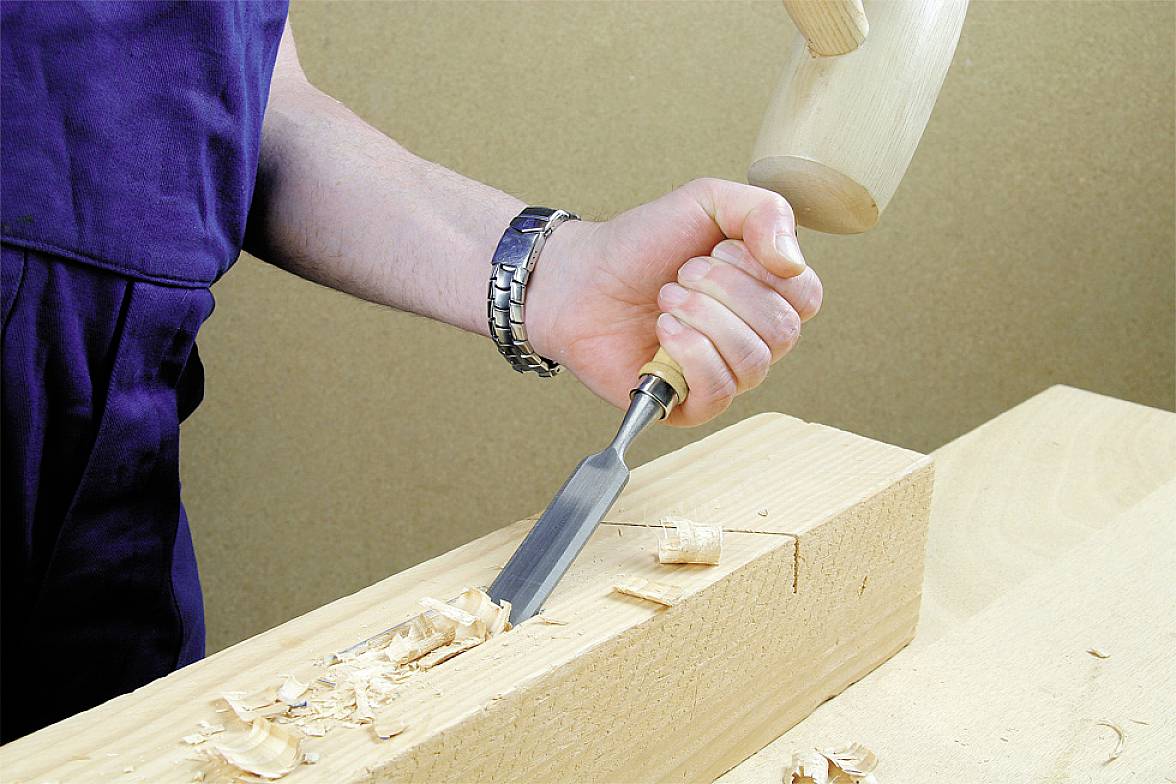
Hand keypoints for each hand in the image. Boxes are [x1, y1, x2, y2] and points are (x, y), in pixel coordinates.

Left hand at [528, 178, 822, 426]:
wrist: (580, 278)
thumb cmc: (642, 243)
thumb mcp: (707, 201)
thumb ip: (764, 211)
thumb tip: (792, 263)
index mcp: (766, 293)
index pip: (805, 296)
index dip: (760, 269)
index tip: (714, 248)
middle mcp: (753, 337)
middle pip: (782, 331)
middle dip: (723, 290)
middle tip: (681, 275)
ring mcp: (724, 373)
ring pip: (753, 362)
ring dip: (702, 318)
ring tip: (665, 300)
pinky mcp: (691, 404)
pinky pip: (720, 391)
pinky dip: (690, 352)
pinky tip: (663, 332)